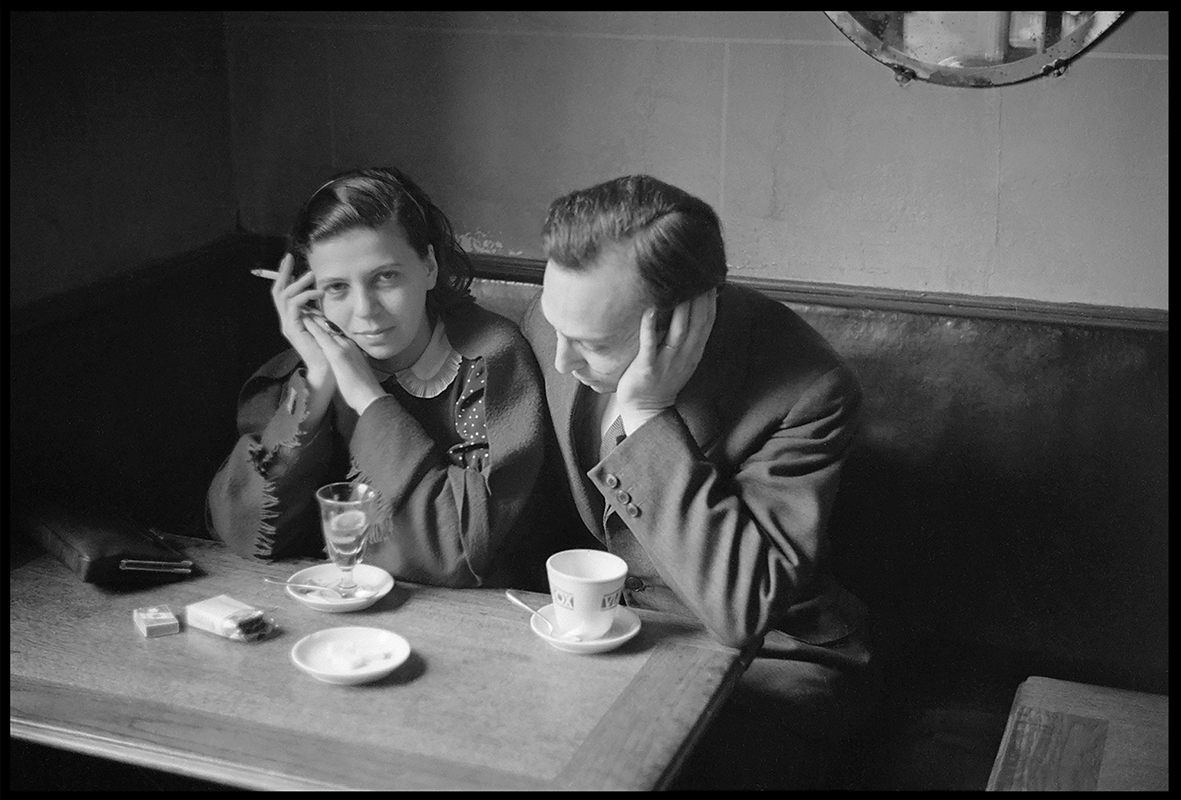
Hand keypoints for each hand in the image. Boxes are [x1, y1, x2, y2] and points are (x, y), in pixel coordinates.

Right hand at [271, 253, 333, 393]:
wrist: (327, 368)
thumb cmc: (328, 348)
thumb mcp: (322, 323)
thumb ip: (318, 310)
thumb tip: (320, 294)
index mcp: (292, 318)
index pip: (283, 292)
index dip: (284, 276)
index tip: (289, 260)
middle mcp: (287, 320)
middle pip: (278, 291)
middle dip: (283, 273)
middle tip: (289, 258)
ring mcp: (288, 325)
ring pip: (285, 297)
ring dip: (298, 283)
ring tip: (311, 275)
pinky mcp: (293, 329)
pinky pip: (295, 307)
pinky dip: (306, 297)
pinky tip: (319, 293)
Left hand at [302, 315, 388, 414]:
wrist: (370, 397)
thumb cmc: (364, 390)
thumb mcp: (357, 372)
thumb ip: (351, 364)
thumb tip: (346, 366)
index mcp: (353, 348)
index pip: (337, 332)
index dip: (325, 324)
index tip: (317, 318)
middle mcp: (349, 344)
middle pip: (331, 326)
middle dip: (318, 317)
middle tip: (307, 308)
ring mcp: (344, 347)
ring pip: (326, 327)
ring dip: (313, 317)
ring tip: (303, 309)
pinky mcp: (337, 354)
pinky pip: (322, 336)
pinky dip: (312, 326)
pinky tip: (304, 319)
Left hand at [615, 288, 716, 415]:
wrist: (647, 410)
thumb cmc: (661, 379)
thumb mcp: (683, 356)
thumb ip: (688, 333)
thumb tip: (692, 307)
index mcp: (694, 350)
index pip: (708, 320)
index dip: (710, 298)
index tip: (709, 276)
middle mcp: (685, 354)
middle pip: (697, 322)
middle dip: (699, 297)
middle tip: (697, 273)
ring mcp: (667, 361)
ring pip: (679, 331)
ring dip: (681, 308)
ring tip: (679, 286)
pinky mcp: (647, 368)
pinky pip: (650, 344)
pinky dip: (650, 326)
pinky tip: (649, 309)